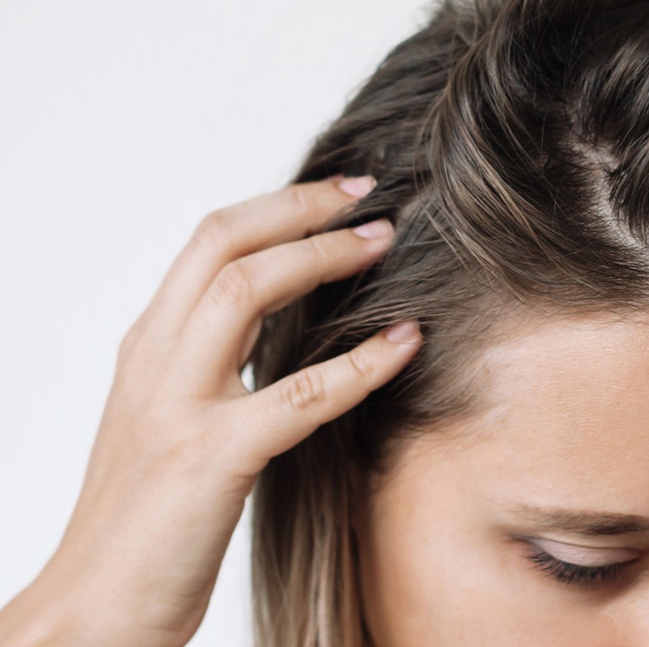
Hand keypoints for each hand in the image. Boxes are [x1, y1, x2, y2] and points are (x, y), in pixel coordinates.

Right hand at [0, 176, 421, 645]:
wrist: (92, 609)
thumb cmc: (145, 521)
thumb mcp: (168, 420)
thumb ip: (209, 366)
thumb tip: (280, 326)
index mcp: (147, 348)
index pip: (209, 242)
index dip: (277, 206)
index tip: (338, 193)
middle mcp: (154, 361)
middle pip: (223, 243)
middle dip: (300, 207)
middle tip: (369, 193)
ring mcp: (177, 407)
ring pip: (246, 293)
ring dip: (324, 258)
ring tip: (384, 243)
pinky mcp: (210, 460)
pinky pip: (296, 397)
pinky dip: (358, 364)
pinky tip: (405, 343)